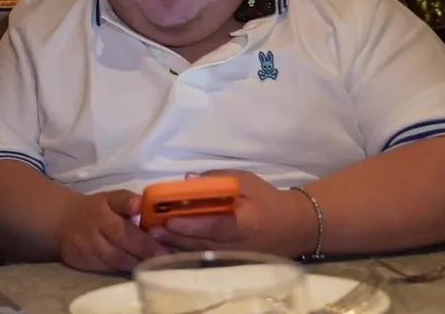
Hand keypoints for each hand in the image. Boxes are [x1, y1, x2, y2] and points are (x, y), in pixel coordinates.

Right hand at [56, 190, 167, 272]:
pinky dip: (126, 272)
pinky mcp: (85, 265)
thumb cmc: (95, 209)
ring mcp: (89, 251)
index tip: (164, 249)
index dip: (144, 242)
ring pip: (117, 263)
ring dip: (138, 266)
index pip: (124, 229)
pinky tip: (141, 272)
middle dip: (145, 256)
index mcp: (103, 214)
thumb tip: (141, 204)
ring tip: (159, 268)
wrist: (62, 222)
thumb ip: (127, 200)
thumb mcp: (110, 198)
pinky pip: (109, 270)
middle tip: (166, 261)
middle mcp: (94, 234)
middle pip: (122, 250)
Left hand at [148, 170, 316, 256]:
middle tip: (150, 229)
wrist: (294, 227)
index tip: (170, 220)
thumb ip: (217, 180)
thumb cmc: (267, 199)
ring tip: (153, 237)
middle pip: (203, 243)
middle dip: (175, 237)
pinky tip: (168, 245)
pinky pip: (204, 259)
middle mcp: (240, 245)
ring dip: (175, 246)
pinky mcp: (231, 264)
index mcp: (247, 223)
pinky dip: (185, 252)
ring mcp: (235, 258)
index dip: (193, 225)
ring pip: (200, 254)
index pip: (217, 226)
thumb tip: (188, 180)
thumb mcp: (246, 181)